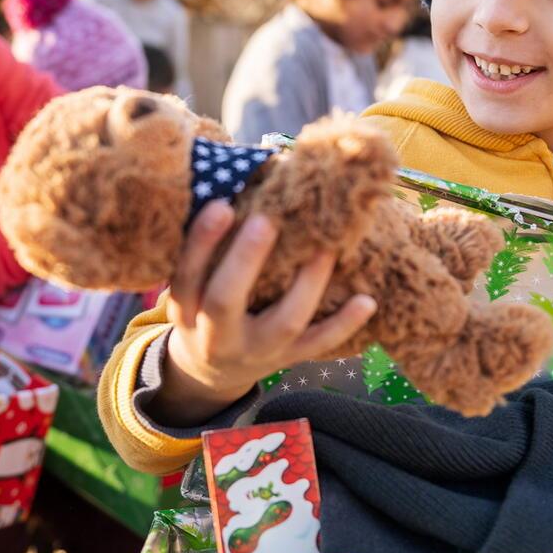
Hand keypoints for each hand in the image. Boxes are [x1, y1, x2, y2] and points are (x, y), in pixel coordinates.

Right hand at [151, 202, 375, 427]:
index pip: (187, 275)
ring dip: (307, 284)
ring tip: (327, 248)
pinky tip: (367, 300)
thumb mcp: (190, 287)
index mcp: (186, 309)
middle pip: (225, 301)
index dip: (202, 242)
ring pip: (283, 322)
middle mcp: (216, 335)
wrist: (211, 371)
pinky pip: (318, 344)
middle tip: (266, 221)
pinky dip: (344, 324)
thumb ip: (205, 249)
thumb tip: (234, 180)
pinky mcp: (287, 359)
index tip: (221, 205)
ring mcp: (256, 351)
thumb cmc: (203, 306)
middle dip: (245, 261)